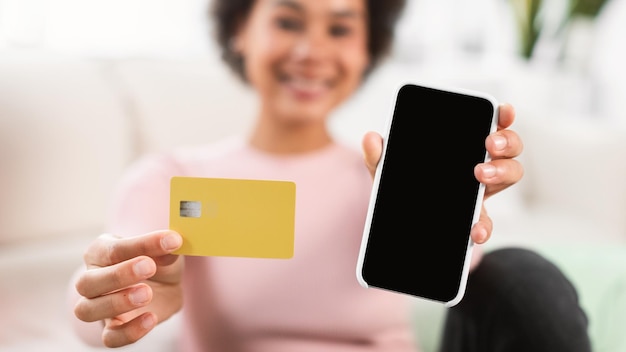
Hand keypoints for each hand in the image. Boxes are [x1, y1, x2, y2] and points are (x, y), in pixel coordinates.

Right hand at [73, 230, 183, 346]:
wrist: (165, 286)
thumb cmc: (157, 262)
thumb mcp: (165, 252)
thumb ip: (165, 250)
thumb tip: (172, 242)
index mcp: (101, 252)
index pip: (112, 249)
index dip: (142, 245)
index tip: (171, 240)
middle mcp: (92, 278)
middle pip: (87, 282)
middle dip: (118, 275)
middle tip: (149, 267)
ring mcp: (98, 306)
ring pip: (87, 310)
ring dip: (116, 303)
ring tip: (147, 293)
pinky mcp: (111, 328)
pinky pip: (109, 338)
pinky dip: (129, 331)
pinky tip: (151, 318)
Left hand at [361, 103, 522, 244]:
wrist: (400, 223)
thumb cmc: (402, 185)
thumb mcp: (387, 168)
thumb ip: (378, 154)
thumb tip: (372, 138)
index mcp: (463, 146)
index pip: (490, 123)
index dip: (503, 115)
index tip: (504, 110)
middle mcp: (479, 164)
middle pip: (509, 147)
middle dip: (506, 141)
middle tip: (489, 143)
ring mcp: (480, 192)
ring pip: (509, 175)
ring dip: (502, 171)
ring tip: (481, 175)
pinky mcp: (474, 218)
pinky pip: (487, 222)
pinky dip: (484, 226)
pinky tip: (474, 230)